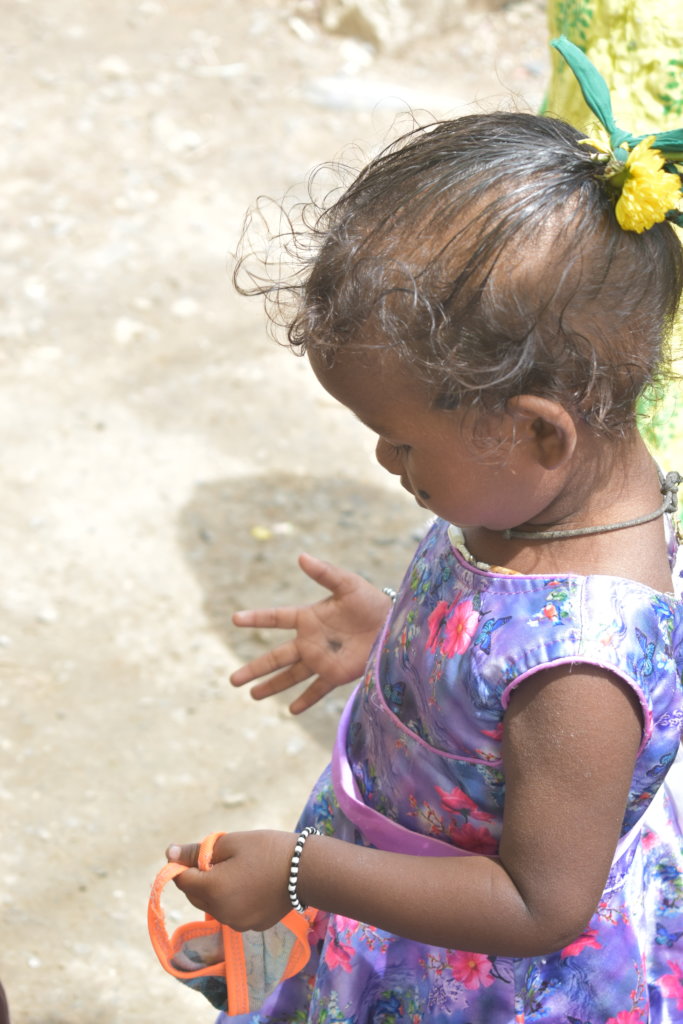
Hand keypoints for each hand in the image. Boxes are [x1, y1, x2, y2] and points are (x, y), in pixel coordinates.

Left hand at [167, 831, 295, 931]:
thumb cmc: (267, 849)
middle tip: (220, 857)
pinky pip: (232, 912)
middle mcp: (221, 913)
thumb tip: (169, 854)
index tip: (194, 852)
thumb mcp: (230, 843)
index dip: (182, 864)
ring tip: (239, 868)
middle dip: (199, 877)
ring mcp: (237, 923)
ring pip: (213, 905)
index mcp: (212, 890)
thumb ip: (198, 851)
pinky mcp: (253, 926)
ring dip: (215, 889)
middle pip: (195, 895)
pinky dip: (233, 900)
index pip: (181, 880)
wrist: (307, 870)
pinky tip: (252, 883)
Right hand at [231, 553, 390, 711]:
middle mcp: (310, 641)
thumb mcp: (347, 584)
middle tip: (233, 680)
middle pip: (276, 657)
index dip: (256, 618)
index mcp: (308, 617)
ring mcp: (322, 660)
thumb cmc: (370, 601)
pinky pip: (318, 689)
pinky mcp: (337, 674)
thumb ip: (324, 573)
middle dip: (255, 668)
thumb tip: (301, 556)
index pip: (276, 618)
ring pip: (291, 676)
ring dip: (272, 686)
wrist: (395, 624)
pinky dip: (306, 700)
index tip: (235, 619)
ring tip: (252, 695)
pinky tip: (292, 710)